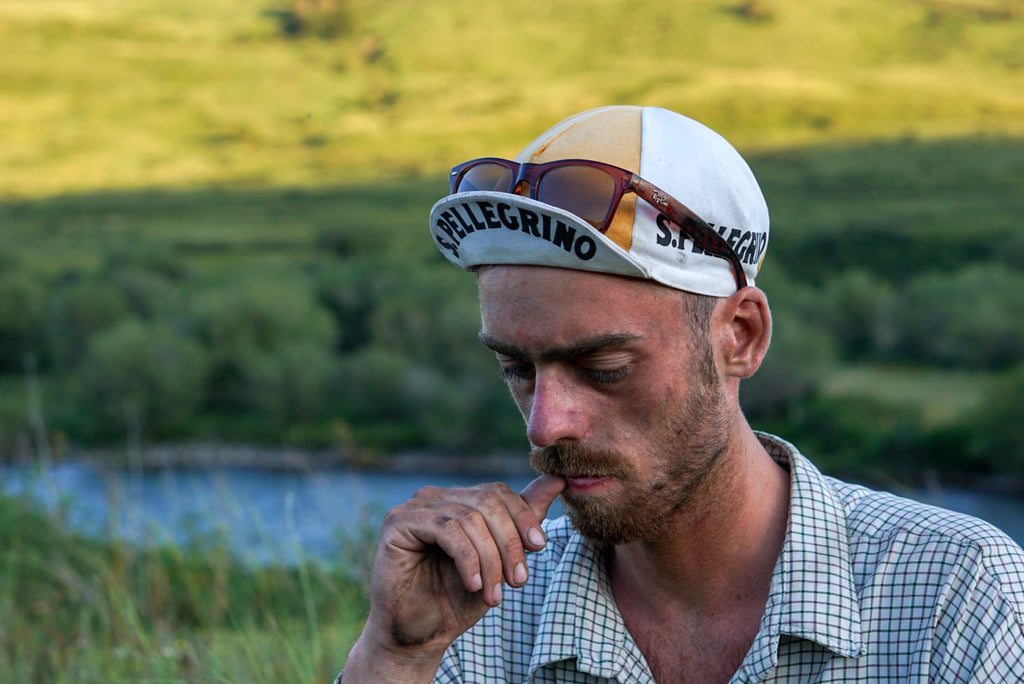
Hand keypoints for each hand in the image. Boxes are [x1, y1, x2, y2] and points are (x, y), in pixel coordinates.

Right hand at [342, 473, 564, 681]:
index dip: (523, 517)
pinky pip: (446, 529)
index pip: (498, 493)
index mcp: (457, 500)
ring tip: (495, 595)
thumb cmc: (458, 598)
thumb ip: (525, 518)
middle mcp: (435, 497)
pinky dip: (467, 559)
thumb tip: (558, 479)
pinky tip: (472, 584)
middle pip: (487, 502)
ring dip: (490, 560)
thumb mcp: (501, 558)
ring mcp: (414, 507)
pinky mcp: (397, 523)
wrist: (420, 635)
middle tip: (520, 580)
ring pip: (469, 518)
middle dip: (510, 543)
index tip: (539, 547)